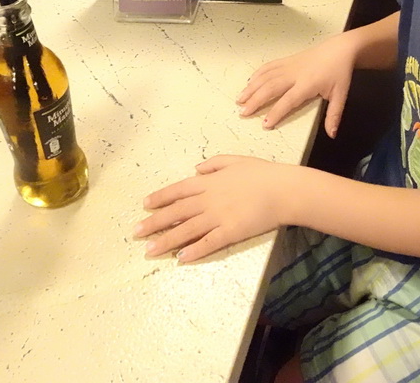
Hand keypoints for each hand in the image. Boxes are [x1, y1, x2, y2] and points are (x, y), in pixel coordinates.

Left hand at [133, 156, 296, 262]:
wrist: (284, 189)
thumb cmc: (263, 173)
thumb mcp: (236, 160)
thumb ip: (214, 164)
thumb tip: (196, 169)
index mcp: (209, 182)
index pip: (178, 190)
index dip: (160, 198)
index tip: (145, 205)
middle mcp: (209, 199)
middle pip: (176, 212)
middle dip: (154, 223)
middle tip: (135, 233)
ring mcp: (219, 217)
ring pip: (186, 230)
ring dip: (166, 241)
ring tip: (149, 251)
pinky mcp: (231, 232)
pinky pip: (208, 243)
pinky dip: (194, 251)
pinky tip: (181, 258)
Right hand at [236, 34, 355, 136]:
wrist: (340, 49)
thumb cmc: (339, 72)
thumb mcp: (341, 95)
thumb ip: (334, 115)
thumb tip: (331, 134)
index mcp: (308, 84)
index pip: (288, 101)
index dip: (276, 112)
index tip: (265, 124)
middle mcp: (295, 74)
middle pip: (270, 88)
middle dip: (255, 101)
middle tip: (243, 112)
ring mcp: (289, 65)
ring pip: (265, 76)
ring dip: (251, 88)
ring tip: (240, 100)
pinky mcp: (287, 60)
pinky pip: (268, 67)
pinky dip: (257, 74)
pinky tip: (249, 82)